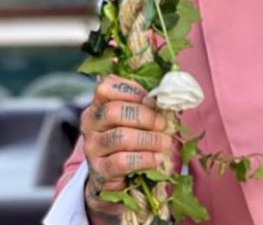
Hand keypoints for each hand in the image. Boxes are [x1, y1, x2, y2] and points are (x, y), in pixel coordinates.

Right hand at [80, 76, 172, 222]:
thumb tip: (171, 96)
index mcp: (100, 104)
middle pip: (114, 111)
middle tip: (163, 125)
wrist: (116, 175)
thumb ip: (150, 104)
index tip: (152, 101)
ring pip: (120, 137)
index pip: (106, 87)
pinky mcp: (99, 169)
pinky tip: (156, 158)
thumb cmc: (133, 139)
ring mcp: (92, 147)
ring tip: (164, 143)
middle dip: (145, 117)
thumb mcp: (138, 118)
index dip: (133, 91)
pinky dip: (145, 158)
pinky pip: (122, 161)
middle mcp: (91, 123)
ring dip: (149, 139)